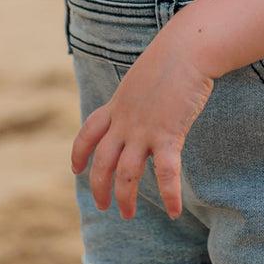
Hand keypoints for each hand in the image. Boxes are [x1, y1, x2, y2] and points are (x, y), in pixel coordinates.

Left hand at [71, 28, 213, 219]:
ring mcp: (143, 131)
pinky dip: (170, 195)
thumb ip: (140, 93)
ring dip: (125, 198)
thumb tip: (147, 96)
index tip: (76, 170)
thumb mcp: (144, 75)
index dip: (79, 154)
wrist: (186, 49)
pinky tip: (174, 212)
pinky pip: (166, 173)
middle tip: (103, 206)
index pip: (87, 134)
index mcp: (116, 105)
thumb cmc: (172, 55)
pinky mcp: (168, 136)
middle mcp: (124, 122)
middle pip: (102, 163)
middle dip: (99, 187)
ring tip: (127, 214)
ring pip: (126, 174)